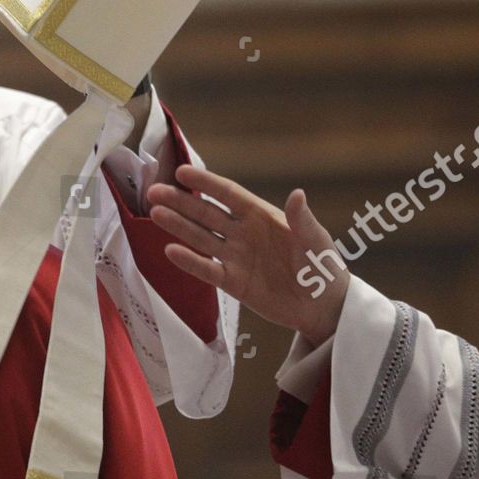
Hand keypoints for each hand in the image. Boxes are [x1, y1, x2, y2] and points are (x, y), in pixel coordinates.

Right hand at [147, 166, 347, 346]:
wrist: (324, 306)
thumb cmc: (324, 267)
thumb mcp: (316, 241)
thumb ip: (302, 220)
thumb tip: (297, 194)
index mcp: (261, 216)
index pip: (228, 194)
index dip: (206, 183)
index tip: (182, 172)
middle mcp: (243, 233)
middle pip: (206, 214)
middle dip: (181, 202)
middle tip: (155, 192)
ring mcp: (236, 257)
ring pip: (201, 238)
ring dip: (178, 226)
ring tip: (154, 214)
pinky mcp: (233, 282)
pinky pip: (207, 270)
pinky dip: (189, 262)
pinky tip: (171, 251)